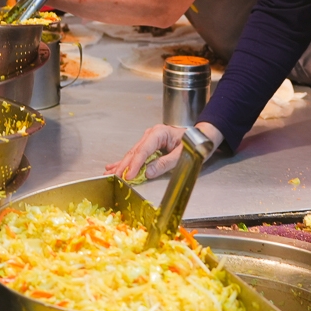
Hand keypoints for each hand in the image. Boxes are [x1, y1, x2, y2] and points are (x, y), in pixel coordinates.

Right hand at [105, 122, 223, 179]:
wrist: (201, 137)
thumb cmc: (194, 144)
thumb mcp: (183, 155)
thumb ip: (165, 163)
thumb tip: (148, 172)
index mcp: (159, 133)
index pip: (143, 150)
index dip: (135, 165)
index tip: (128, 176)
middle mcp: (151, 134)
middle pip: (135, 152)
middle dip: (124, 166)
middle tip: (115, 178)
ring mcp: (149, 139)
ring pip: (133, 154)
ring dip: (122, 165)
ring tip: (110, 173)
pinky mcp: (150, 146)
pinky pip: (137, 155)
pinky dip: (126, 162)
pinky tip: (114, 166)